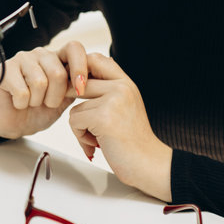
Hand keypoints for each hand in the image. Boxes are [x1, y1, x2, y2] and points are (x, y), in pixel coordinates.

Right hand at [0, 41, 88, 138]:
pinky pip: (22, 92)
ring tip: (32, 102)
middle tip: (47, 102)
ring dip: (38, 101)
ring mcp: (21, 59)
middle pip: (57, 72)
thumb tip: (105, 72)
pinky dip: (22, 104)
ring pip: (40, 82)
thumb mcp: (66, 99)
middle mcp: (40, 54)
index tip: (80, 90)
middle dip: (55, 97)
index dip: (80, 68)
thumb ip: (80, 85)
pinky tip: (19, 103)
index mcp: (57, 57)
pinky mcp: (4, 70)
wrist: (14, 122)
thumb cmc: (40, 110)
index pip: (74, 48)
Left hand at [67, 52, 172, 199]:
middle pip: (78, 83)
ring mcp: (114, 100)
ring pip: (74, 106)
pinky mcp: (104, 117)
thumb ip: (106, 91)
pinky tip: (97, 145)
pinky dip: (80, 136)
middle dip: (77, 106)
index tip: (79, 94)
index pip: (94, 59)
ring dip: (80, 127)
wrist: (149, 164)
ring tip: (98, 138)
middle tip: (89, 124)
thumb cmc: (132, 141)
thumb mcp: (123, 107)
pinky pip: (74, 120)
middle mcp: (122, 87)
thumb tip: (77, 80)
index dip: (79, 73)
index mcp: (126, 83)